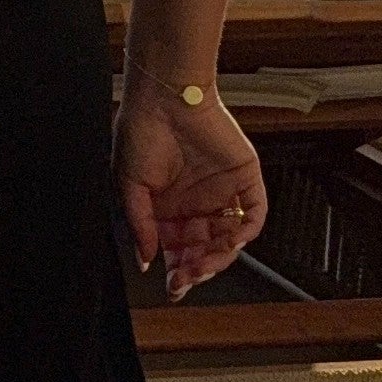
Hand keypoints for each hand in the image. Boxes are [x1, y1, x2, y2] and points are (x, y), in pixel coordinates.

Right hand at [114, 81, 266, 303]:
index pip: (177, 250)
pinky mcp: (244, 178)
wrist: (166, 96)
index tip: (173, 286)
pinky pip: (253, 214)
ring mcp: (221, 193)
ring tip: (205, 264)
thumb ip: (139, 224)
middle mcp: (195, 204)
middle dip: (196, 269)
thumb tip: (145, 258)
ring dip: (220, 257)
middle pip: (203, 250)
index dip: (177, 271)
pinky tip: (231, 241)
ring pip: (229, 238)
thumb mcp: (128, 184)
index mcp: (167, 208)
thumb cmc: (141, 129)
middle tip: (186, 279)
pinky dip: (246, 232)